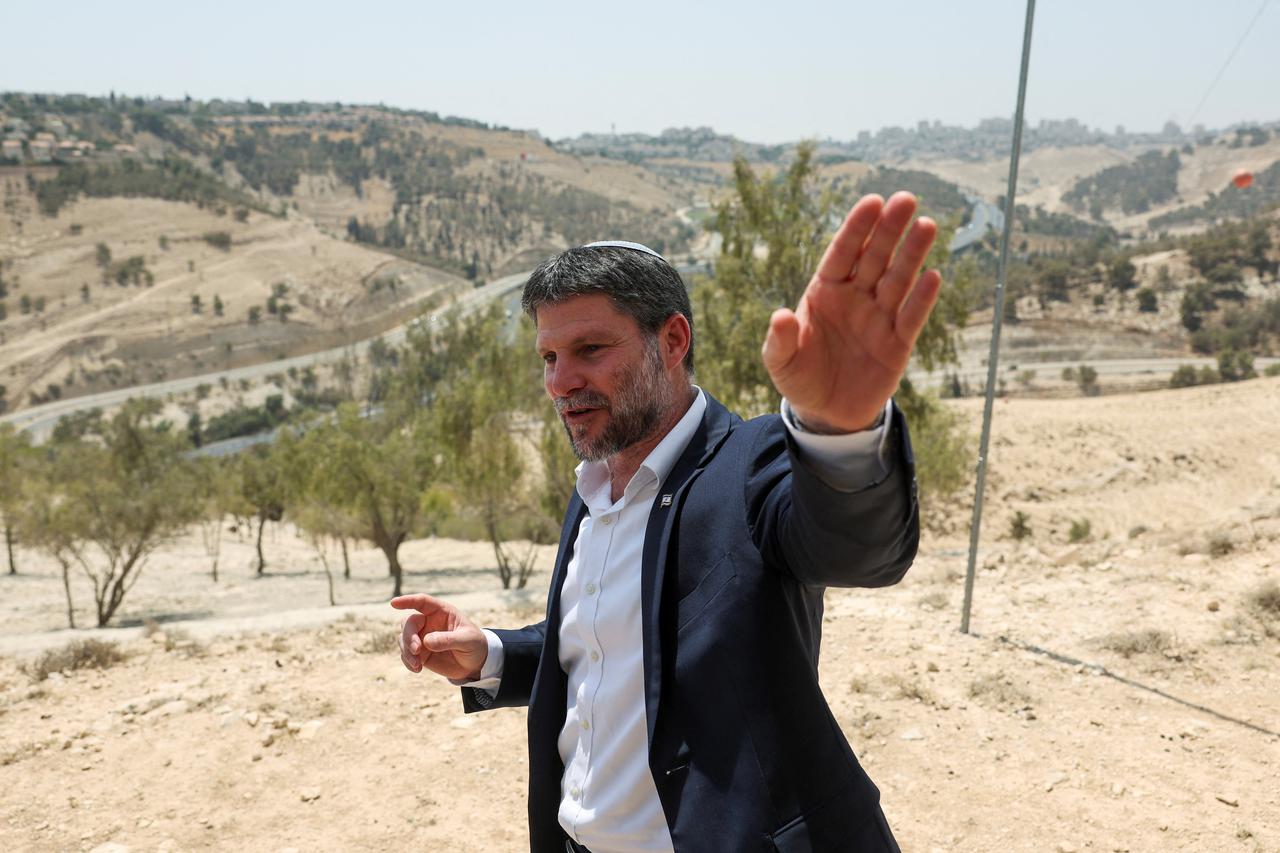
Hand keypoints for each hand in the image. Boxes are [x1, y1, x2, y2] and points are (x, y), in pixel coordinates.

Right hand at [391, 594, 487, 681]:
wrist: (475, 664)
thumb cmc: (474, 645)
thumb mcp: (467, 641)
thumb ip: (448, 639)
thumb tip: (426, 641)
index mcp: (441, 612)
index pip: (422, 602)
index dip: (407, 600)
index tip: (393, 603)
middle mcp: (429, 622)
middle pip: (409, 623)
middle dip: (409, 636)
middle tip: (417, 650)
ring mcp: (422, 637)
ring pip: (404, 639)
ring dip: (407, 652)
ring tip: (417, 665)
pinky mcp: (420, 653)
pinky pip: (406, 654)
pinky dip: (408, 662)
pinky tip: (418, 669)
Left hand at [762, 192, 942, 432]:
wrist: (826, 413)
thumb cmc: (800, 377)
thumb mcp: (781, 362)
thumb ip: (781, 340)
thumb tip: (781, 316)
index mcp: (825, 291)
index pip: (842, 253)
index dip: (857, 228)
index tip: (872, 201)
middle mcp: (855, 298)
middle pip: (874, 258)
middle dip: (889, 230)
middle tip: (906, 199)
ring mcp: (878, 318)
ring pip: (897, 280)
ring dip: (912, 254)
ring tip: (926, 225)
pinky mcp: (898, 344)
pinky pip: (911, 318)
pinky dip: (921, 299)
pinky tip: (932, 276)